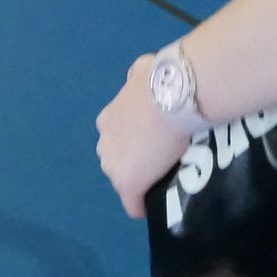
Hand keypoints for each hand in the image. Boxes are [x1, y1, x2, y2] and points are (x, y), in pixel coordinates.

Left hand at [95, 55, 194, 219]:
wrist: (171, 95)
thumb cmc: (160, 80)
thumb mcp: (143, 70)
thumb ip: (137, 77)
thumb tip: (138, 75)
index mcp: (107, 120)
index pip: (115, 139)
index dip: (133, 142)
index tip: (151, 142)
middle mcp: (105, 143)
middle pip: (116, 160)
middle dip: (134, 161)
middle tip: (159, 158)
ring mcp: (115, 166)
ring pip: (123, 180)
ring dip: (139, 179)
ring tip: (162, 178)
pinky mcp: (129, 184)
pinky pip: (133, 205)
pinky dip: (142, 206)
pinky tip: (154, 206)